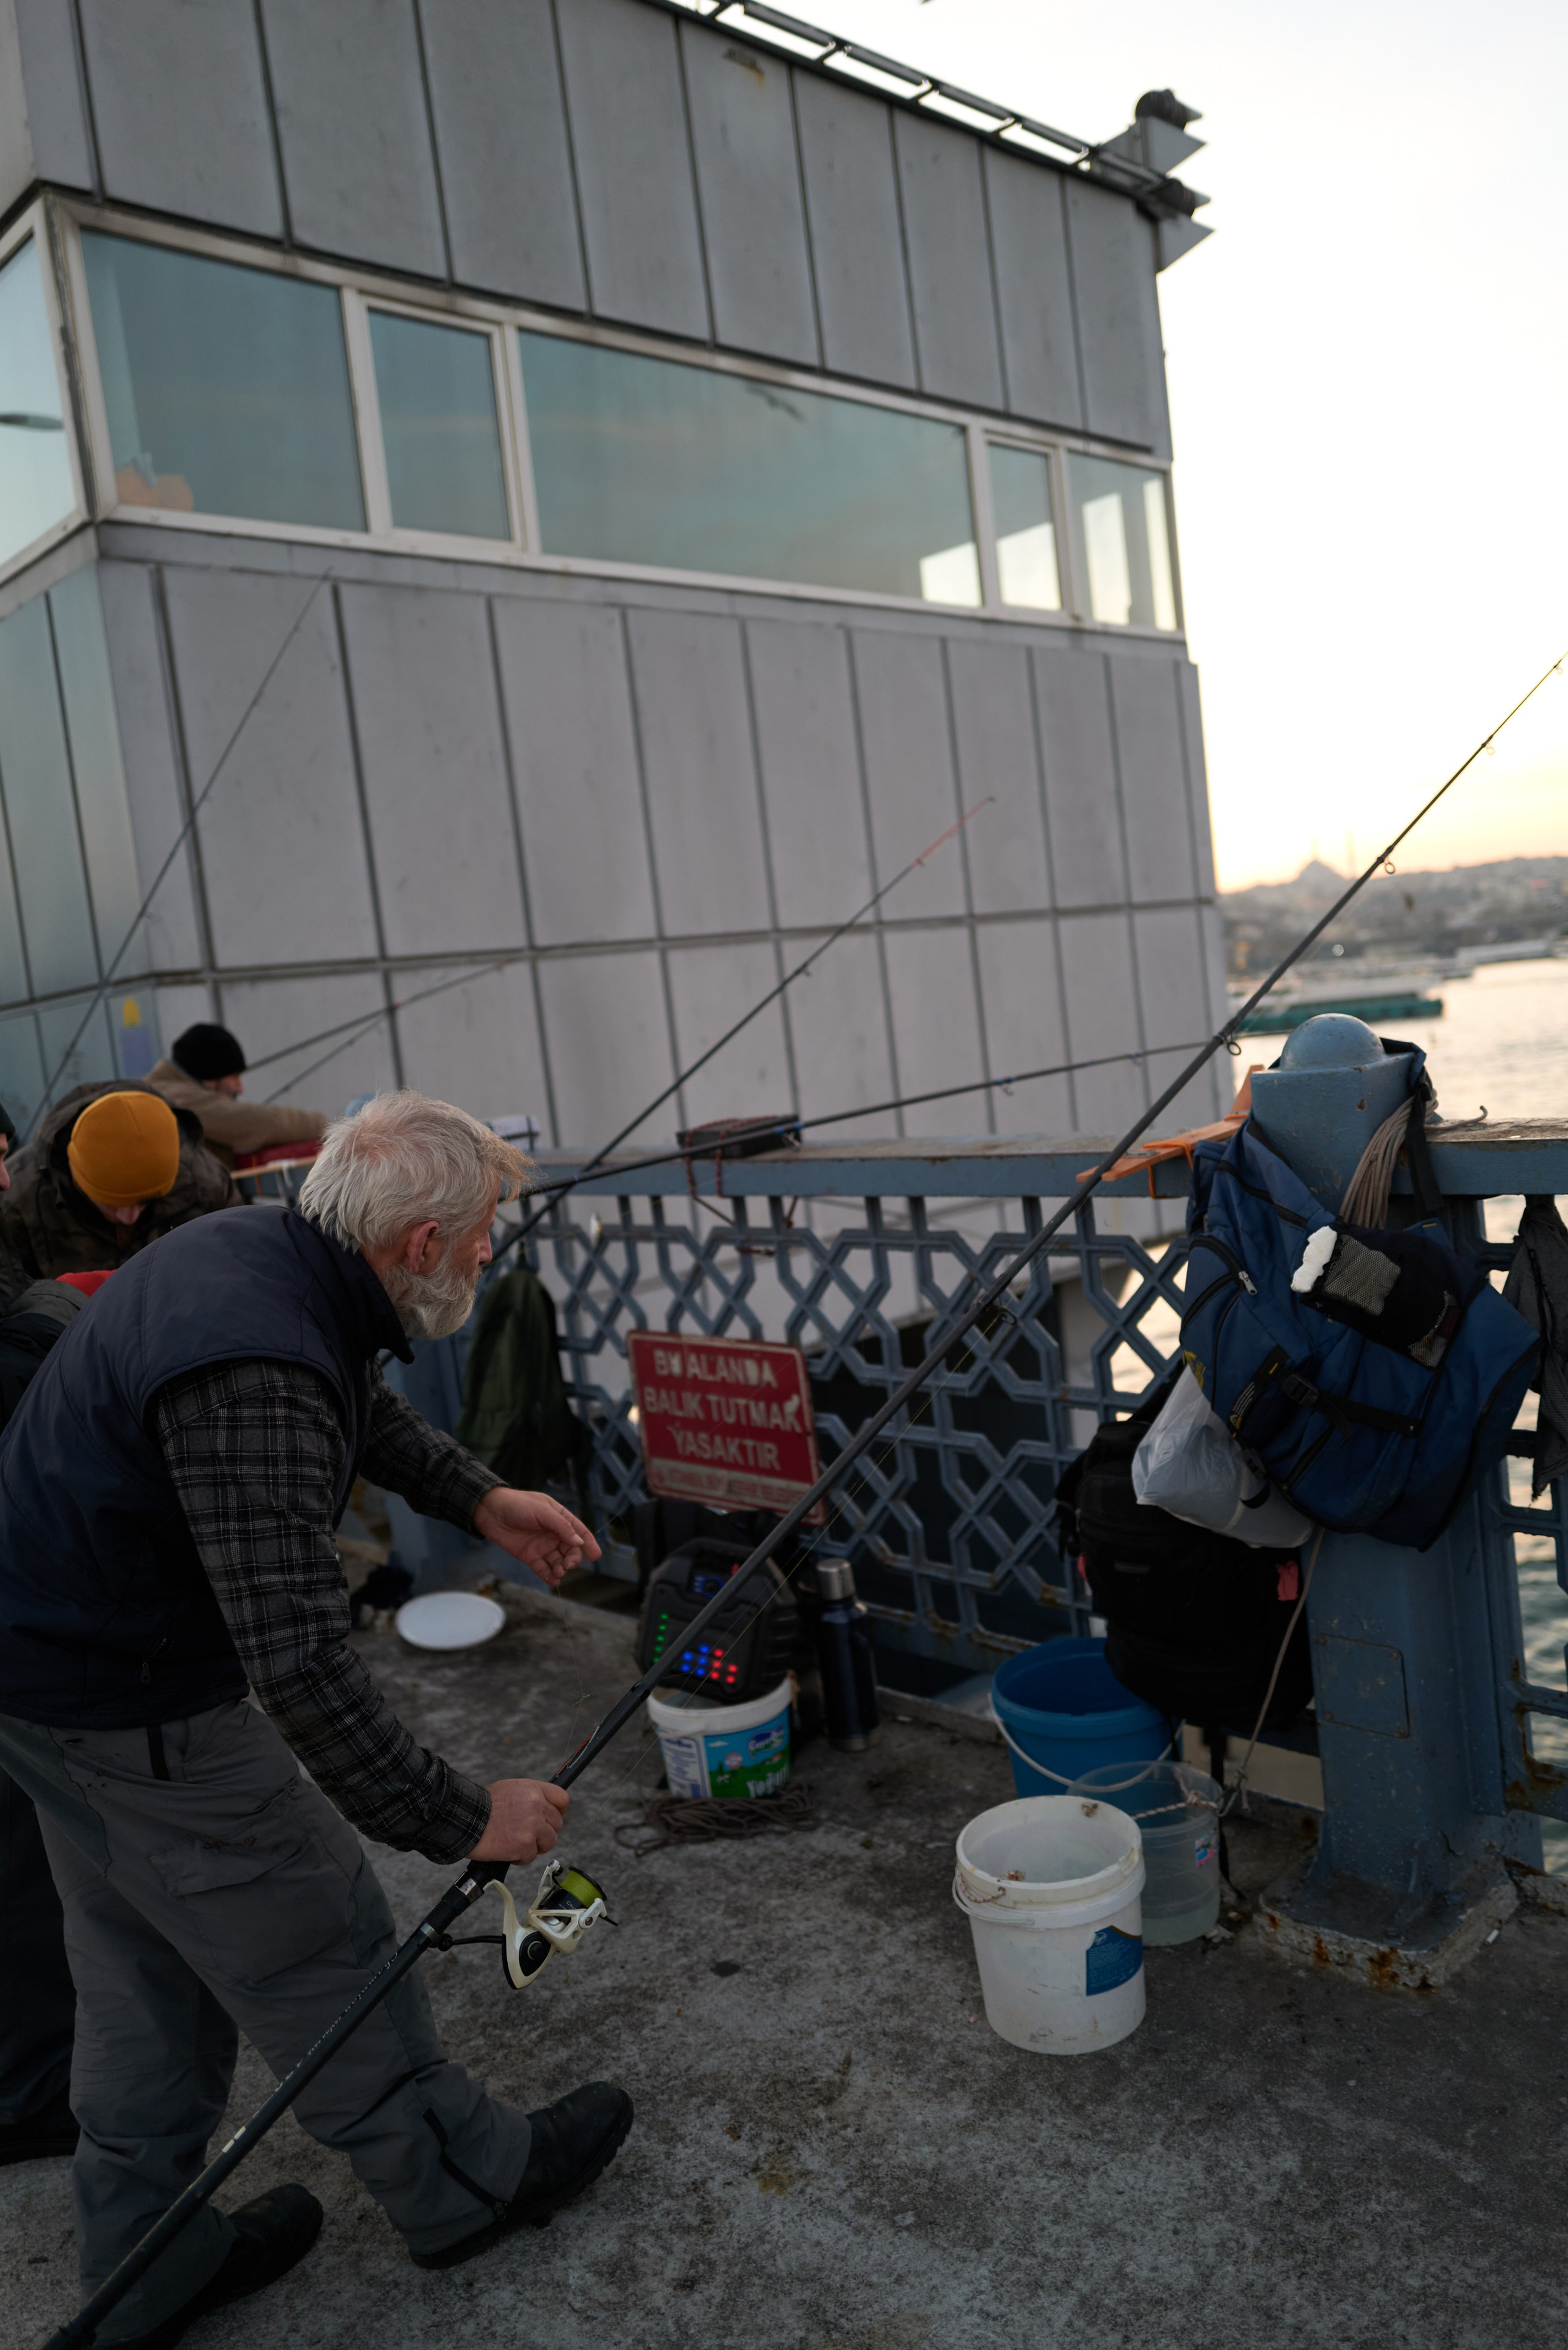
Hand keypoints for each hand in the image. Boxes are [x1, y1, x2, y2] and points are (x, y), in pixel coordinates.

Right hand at [470, 1777, 568, 1864]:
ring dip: (535, 1846)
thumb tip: (541, 1808)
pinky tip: (507, 1850)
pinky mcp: (524, 1845)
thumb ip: (529, 1798)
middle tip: (527, 1834)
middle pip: (557, 1823)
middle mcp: (537, 1806)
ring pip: (549, 1841)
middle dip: (544, 1831)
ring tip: (517, 1843)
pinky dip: (520, 1857)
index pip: (562, 1799)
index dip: (558, 1811)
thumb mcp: (510, 1790)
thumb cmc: (482, 1807)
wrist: (466, 1819)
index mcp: (533, 1789)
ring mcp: (532, 1826)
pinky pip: (531, 1856)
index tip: (551, 1818)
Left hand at [472, 1487, 599, 1587]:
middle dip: (572, 1559)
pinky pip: (543, 1569)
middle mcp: (553, 1533)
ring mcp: (542, 1545)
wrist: (490, 1511)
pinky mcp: (530, 1556)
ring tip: (559, 1572)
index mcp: (559, 1517)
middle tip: (567, 1565)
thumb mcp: (542, 1511)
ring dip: (562, 1568)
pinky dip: (549, 1575)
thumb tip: (578, 1541)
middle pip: (571, 1549)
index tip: (595, 1556)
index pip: (579, 1531)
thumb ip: (561, 1526)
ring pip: (558, 1561)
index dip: (589, 1543)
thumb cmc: (517, 1505)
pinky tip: (554, 1580)